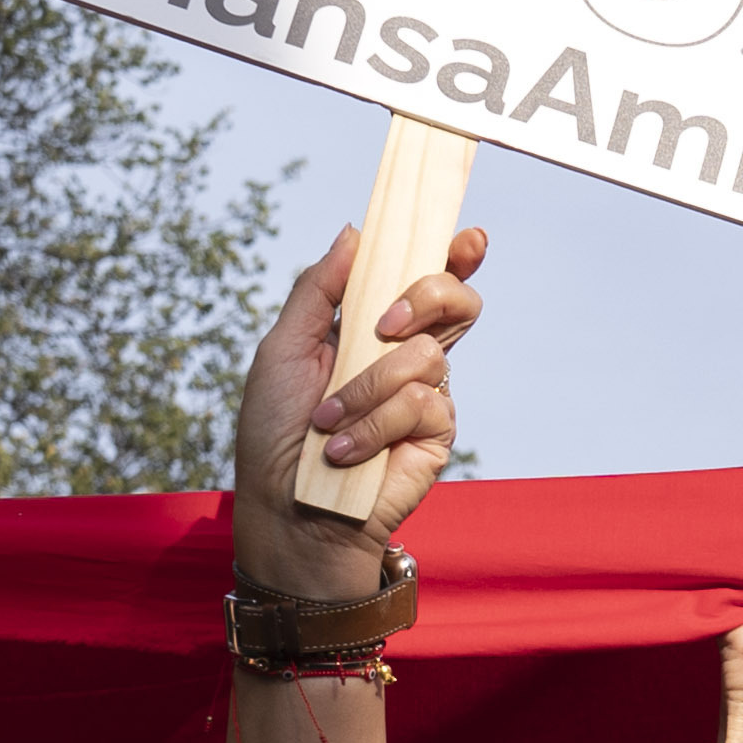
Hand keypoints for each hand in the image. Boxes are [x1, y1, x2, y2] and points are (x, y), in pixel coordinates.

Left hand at [231, 222, 488, 591]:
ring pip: (427, 353)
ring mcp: (425, 395)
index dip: (454, 254)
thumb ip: (317, 289)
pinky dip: (375, 423)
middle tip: (385, 323)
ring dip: (366, 388)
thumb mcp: (282, 349)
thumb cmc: (275, 433)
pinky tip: (346, 449)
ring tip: (328, 422)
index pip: (424, 280)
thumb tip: (354, 232)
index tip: (467, 236)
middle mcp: (405, 355)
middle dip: (428, 295)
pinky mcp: (436, 434)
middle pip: (456, 301)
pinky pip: (422, 402)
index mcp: (372, 328)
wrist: (288, 511)